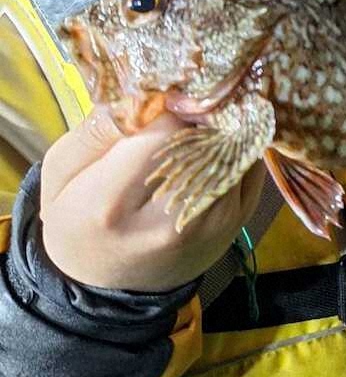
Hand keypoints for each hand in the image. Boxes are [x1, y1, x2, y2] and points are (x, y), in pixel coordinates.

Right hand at [40, 104, 265, 291]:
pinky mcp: (239, 223)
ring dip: (223, 123)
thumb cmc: (78, 218)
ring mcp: (215, 224)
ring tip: (198, 122)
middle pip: (209, 133)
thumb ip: (101, 126)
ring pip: (237, 144)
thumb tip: (152, 91)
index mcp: (114, 203)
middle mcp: (173, 219)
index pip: (167, 125)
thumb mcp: (62, 169)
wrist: (107, 285)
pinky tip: (216, 140)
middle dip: (201, 108)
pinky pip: (252, 163)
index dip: (169, 101)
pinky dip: (239, 144)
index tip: (160, 99)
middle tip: (184, 101)